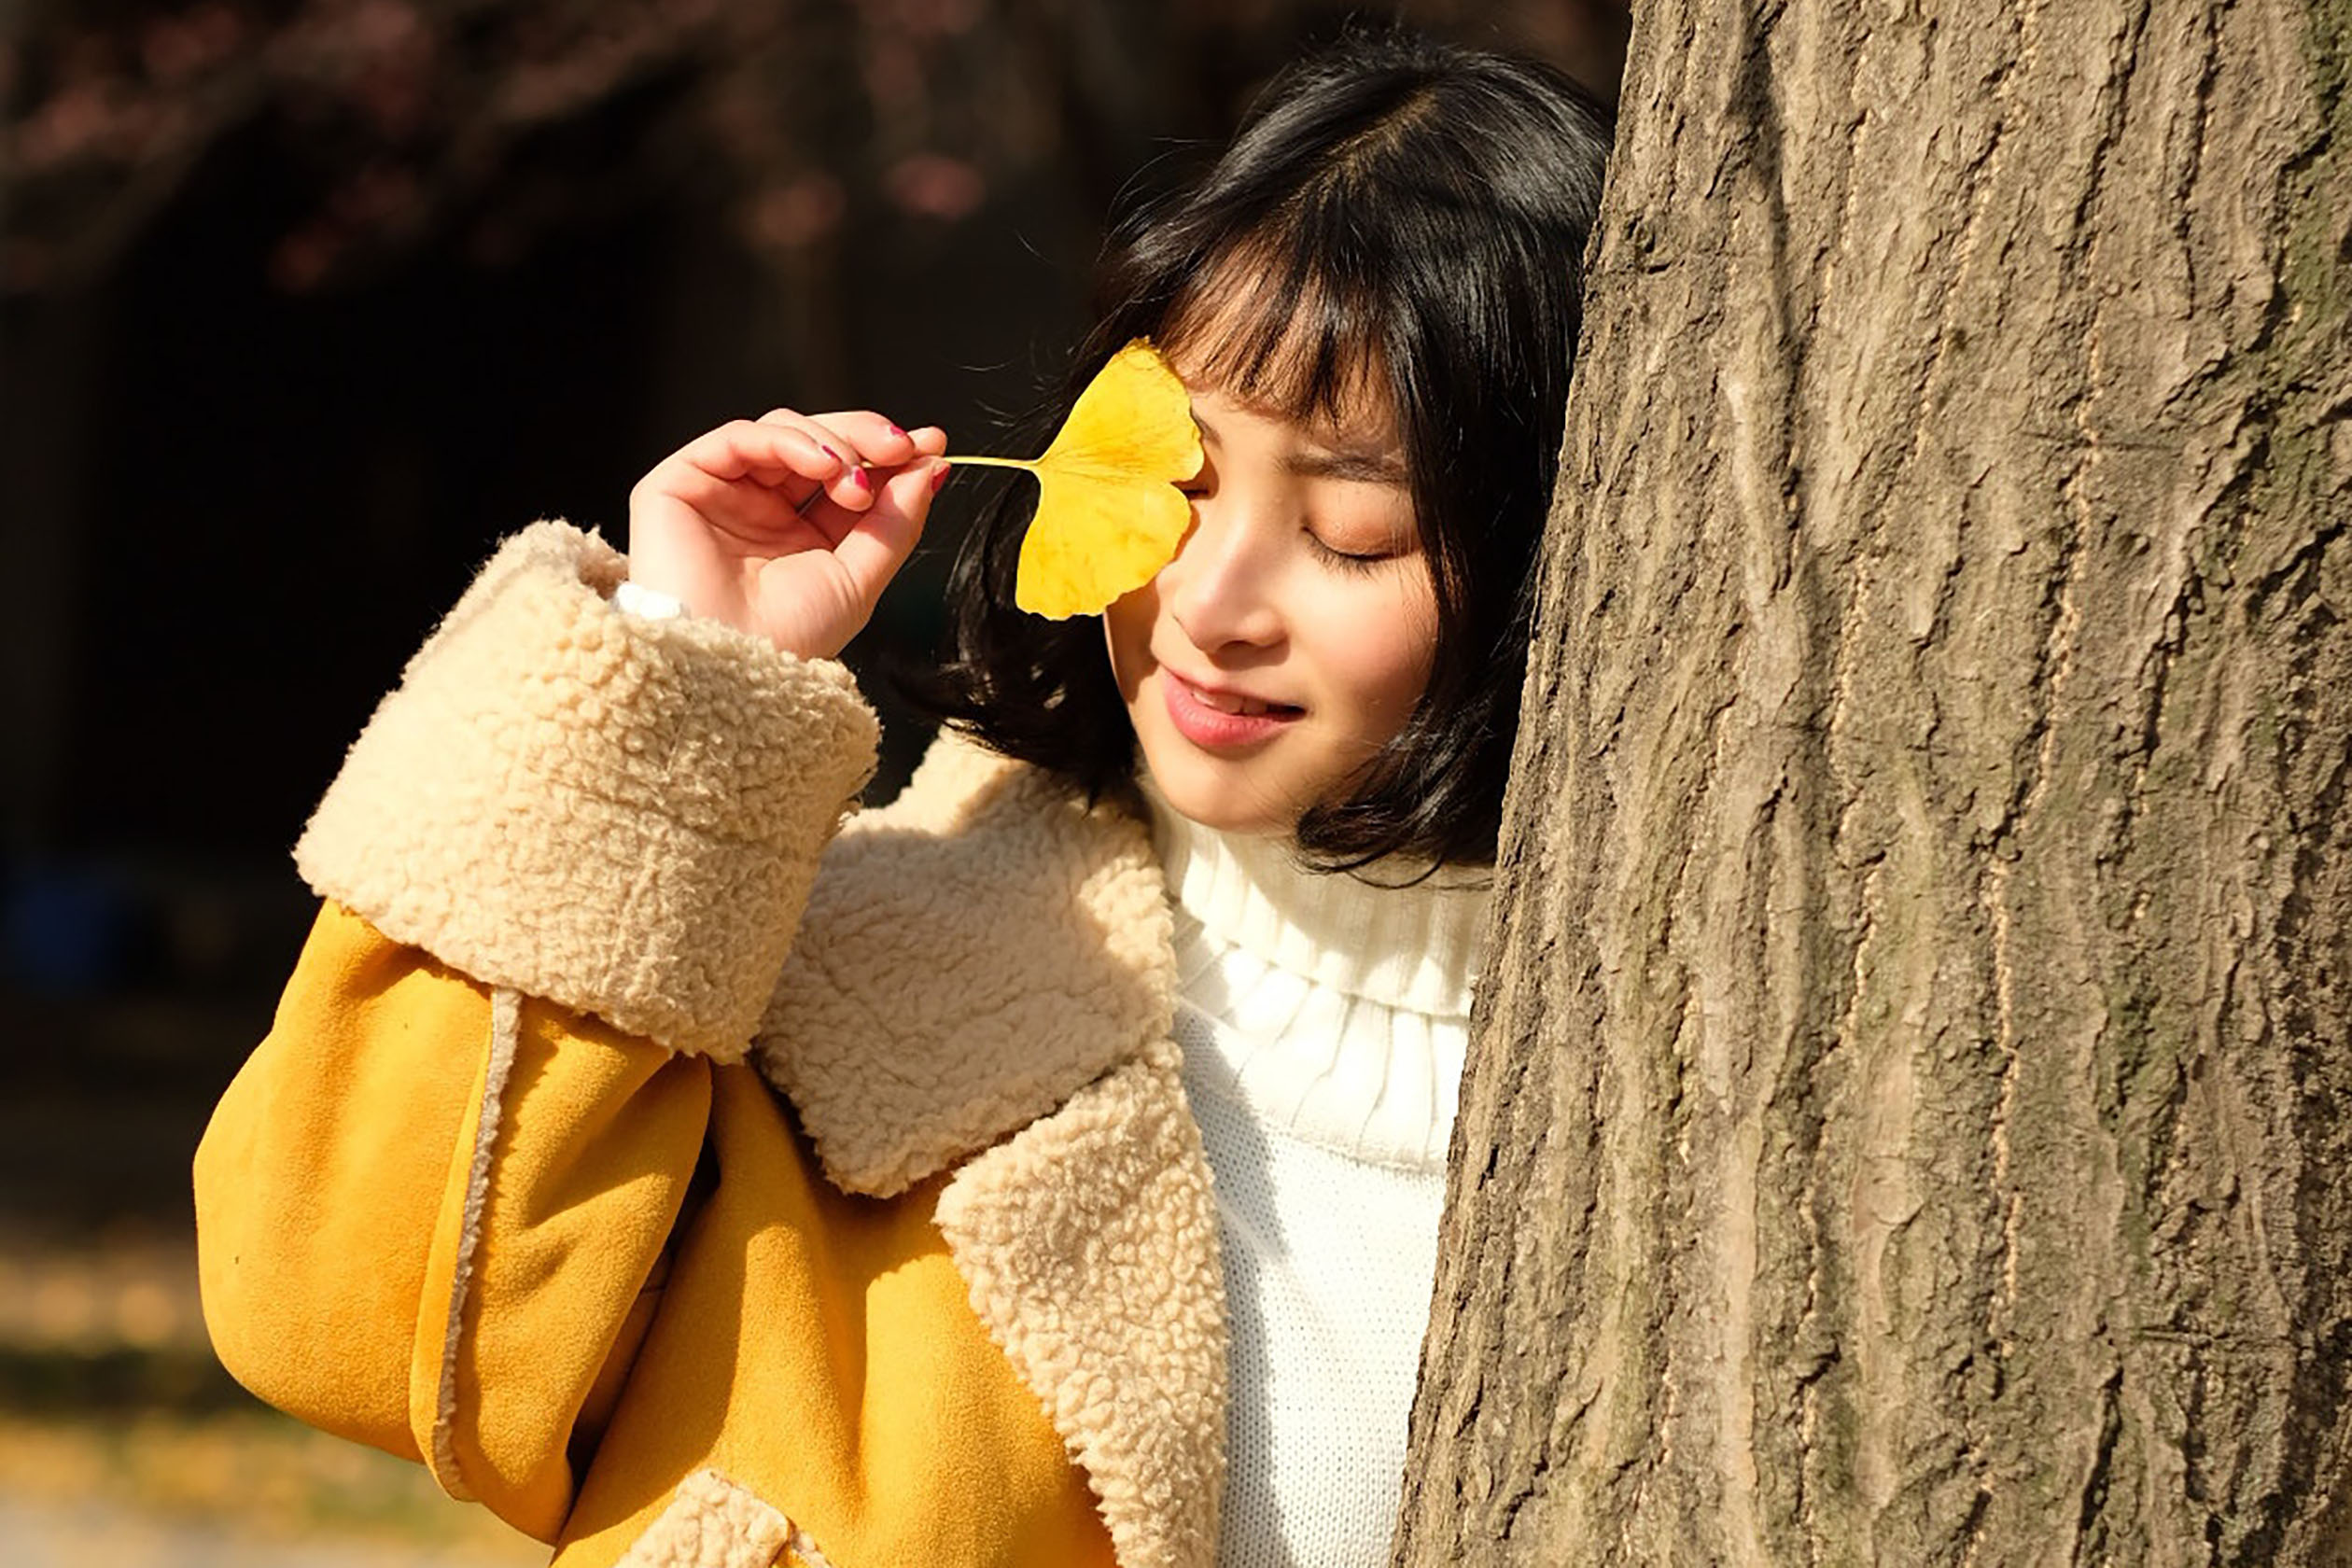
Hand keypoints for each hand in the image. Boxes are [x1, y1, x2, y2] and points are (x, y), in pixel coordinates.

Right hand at [626, 410, 949, 657]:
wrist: (729, 668)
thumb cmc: (788, 641)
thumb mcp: (859, 580)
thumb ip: (895, 522)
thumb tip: (932, 466)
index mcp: (799, 534)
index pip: (847, 474)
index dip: (888, 455)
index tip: (931, 445)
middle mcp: (759, 509)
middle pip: (817, 442)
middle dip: (865, 438)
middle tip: (903, 448)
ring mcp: (721, 493)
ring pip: (782, 430)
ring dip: (832, 443)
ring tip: (855, 484)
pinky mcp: (681, 482)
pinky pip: (738, 437)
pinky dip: (788, 440)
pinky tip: (823, 465)